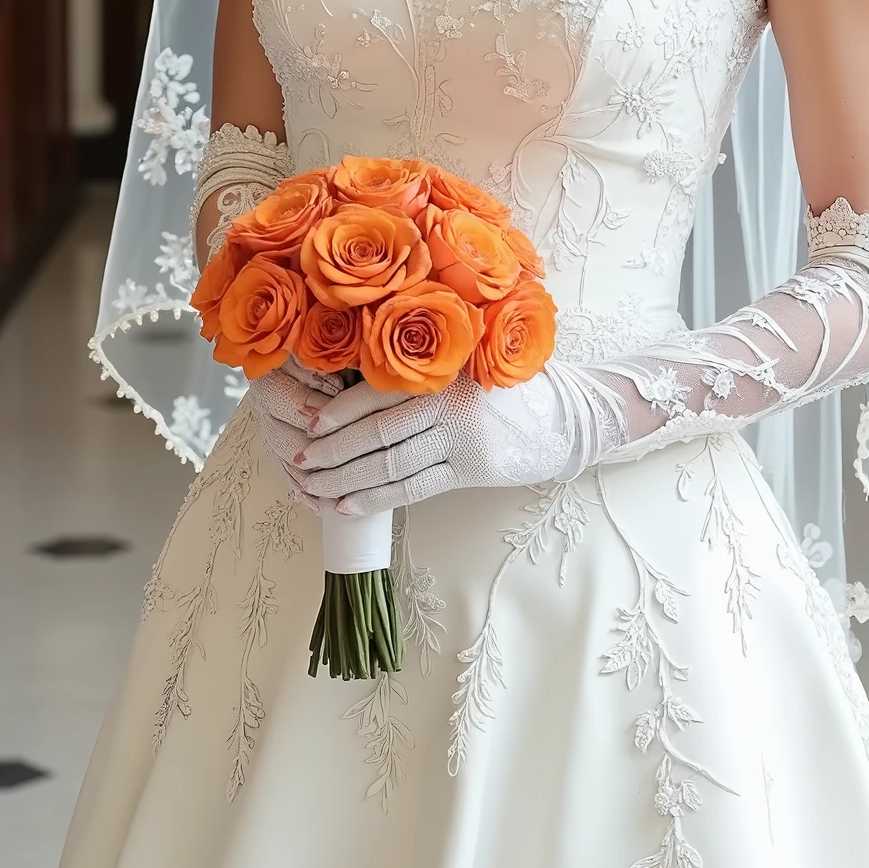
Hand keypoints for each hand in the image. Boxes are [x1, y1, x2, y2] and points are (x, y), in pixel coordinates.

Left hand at [247, 359, 623, 517]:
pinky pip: (415, 488)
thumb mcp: (470, 363)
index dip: (339, 411)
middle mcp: (451, 401)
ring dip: (346, 479)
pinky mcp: (474, 470)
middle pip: (377, 432)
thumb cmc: (509, 387)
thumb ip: (424, 371)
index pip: (379, 391)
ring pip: (391, 464)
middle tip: (300, 462)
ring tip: (315, 487)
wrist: (568, 417)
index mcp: (445, 368)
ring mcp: (463, 439)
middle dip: (333, 451)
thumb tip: (352, 384)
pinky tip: (348, 504)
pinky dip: (377, 498)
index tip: (308, 423)